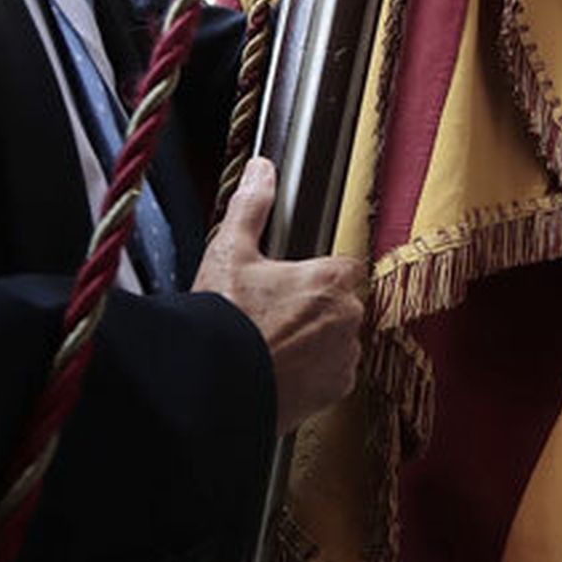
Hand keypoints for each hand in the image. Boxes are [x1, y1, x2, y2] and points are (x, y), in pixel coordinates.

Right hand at [196, 158, 365, 433]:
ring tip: (274, 346)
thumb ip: (251, 207)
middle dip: (316, 309)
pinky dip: (314, 375)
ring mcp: (345, 356)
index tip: (298, 282)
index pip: (347, 267)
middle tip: (275, 317)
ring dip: (317, 342)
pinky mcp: (336, 391)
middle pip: (342, 305)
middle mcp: (348, 316)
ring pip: (340, 341)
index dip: (321, 273)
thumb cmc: (223, 320)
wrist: (214, 388)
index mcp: (331, 278)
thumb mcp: (230, 252)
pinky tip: (282, 372)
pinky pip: (334, 376)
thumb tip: (261, 170)